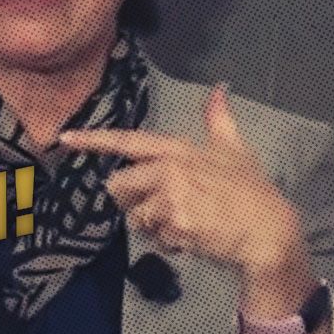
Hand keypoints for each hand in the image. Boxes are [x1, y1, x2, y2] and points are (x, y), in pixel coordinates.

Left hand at [61, 85, 330, 333]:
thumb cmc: (251, 190)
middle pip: (118, 186)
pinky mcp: (175, 224)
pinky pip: (155, 239)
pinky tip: (194, 239)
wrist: (269, 231)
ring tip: (185, 224)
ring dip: (154, 227)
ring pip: (135, 217)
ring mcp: (171, 196)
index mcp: (177, 149)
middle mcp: (169, 169)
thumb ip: (219, 119)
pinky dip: (171, 244)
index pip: (127, 140)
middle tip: (160, 211)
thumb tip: (219, 88)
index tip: (64, 138)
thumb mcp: (235, 149)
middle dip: (131, 202)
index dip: (93, 140)